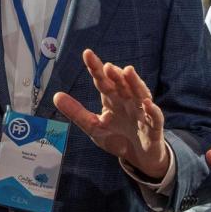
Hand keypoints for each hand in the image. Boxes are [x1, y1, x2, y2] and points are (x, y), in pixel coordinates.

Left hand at [52, 49, 168, 178]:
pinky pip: (155, 118)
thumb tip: (55, 96)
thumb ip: (77, 112)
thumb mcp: (93, 126)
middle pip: (121, 85)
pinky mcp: (153, 128)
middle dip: (116, 75)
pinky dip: (152, 110)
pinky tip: (147, 103)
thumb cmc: (117, 137)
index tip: (87, 54)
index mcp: (112, 100)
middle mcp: (128, 102)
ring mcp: (141, 113)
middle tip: (107, 66)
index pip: (103, 81)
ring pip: (140, 95)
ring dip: (135, 83)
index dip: (96, 68)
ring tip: (128, 71)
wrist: (138, 158)